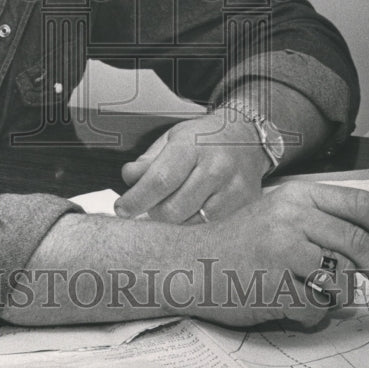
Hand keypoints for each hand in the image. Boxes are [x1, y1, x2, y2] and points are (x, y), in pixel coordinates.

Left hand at [115, 112, 266, 223]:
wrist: (246, 137)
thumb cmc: (203, 139)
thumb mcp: (171, 139)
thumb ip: (148, 161)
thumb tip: (129, 179)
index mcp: (193, 145)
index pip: (160, 180)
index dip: (137, 199)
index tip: (122, 209)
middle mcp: (216, 167)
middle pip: (174, 209)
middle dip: (153, 212)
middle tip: (149, 205)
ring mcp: (234, 189)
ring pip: (190, 224)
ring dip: (173, 221)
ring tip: (171, 204)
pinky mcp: (245, 207)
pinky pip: (209, 230)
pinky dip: (192, 226)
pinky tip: (190, 212)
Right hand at [185, 181, 368, 327]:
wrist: (188, 262)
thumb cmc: (237, 243)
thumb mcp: (277, 214)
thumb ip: (319, 221)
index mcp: (296, 196)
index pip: (360, 205)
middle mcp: (291, 217)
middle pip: (360, 245)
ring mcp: (283, 250)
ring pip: (341, 281)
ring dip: (336, 295)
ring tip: (313, 293)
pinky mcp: (275, 284)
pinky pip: (316, 307)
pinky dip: (309, 313)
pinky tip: (286, 302)